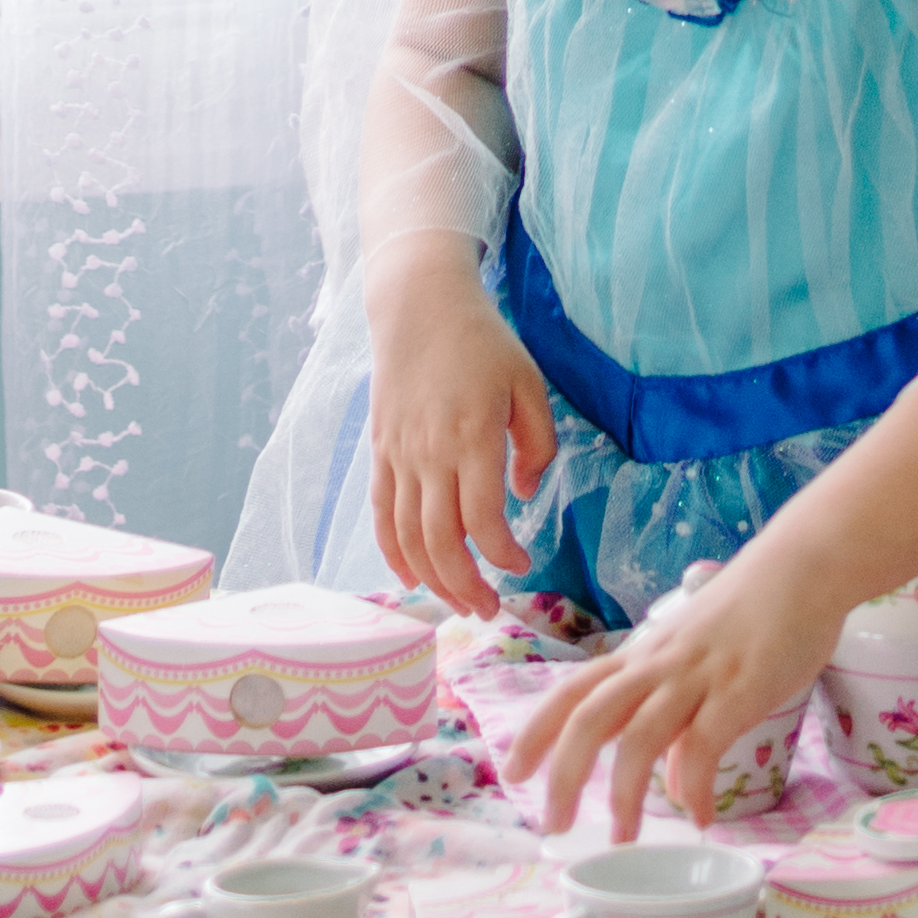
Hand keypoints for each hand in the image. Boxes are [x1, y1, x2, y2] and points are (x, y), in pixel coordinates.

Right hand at [368, 275, 561, 616]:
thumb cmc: (483, 344)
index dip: (501, 554)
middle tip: (489, 609)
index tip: (522, 565)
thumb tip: (523, 492)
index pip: (482, 518)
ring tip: (459, 603)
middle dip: (465, 586)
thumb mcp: (529, 385)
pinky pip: (382, 515)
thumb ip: (536, 444)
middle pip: (440, 541)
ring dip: (432, 579)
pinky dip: (393, 553)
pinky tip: (411, 577)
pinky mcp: (380, 453)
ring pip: (408, 537)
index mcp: (472, 437)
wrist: (419, 307)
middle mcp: (429, 454)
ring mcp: (399, 456)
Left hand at [502, 553, 838, 848]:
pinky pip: (704, 746)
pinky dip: (695, 787)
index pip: (571, 692)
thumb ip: (679, 715)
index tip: (513, 771)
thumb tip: (674, 780)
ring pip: (638, 737)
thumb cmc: (754, 610)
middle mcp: (657, 665)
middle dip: (563, 775)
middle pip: (589, 718)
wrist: (805, 565)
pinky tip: (700, 818)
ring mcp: (697, 676)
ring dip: (623, 795)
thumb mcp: (699, 658)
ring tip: (624, 839)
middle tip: (553, 824)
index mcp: (642, 656)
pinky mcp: (739, 689)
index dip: (536, 732)